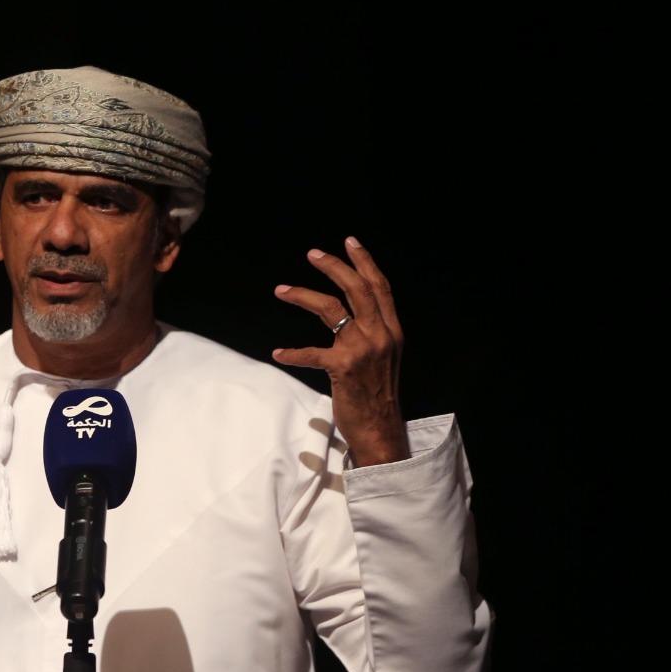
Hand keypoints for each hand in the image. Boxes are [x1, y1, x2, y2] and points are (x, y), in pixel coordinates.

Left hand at [272, 236, 408, 467]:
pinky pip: (311, 353)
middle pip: (356, 288)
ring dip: (302, 295)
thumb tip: (353, 311)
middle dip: (334, 266)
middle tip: (312, 254)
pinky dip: (291, 352)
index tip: (349, 241)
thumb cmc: (377, 394)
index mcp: (392, 330)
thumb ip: (373, 332)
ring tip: (281, 290)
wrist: (380, 429)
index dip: (365, 261)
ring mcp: (362, 350)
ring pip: (330, 308)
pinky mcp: (343, 368)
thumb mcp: (384, 357)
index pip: (380, 287)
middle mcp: (380, 335)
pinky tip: (278, 353)